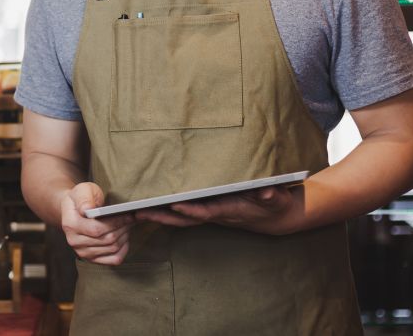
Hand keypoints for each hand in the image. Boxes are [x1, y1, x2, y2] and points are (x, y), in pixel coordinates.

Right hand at [61, 182, 134, 264]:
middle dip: (123, 228)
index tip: (129, 215)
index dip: (116, 223)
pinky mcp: (92, 259)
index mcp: (70, 225)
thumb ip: (84, 198)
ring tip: (128, 225)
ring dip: (124, 236)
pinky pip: (114, 259)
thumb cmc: (82, 198)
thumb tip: (87, 209)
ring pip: (112, 248)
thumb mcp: (82, 190)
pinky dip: (124, 249)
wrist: (75, 209)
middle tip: (132, 218)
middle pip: (107, 240)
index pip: (97, 229)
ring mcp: (83, 252)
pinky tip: (124, 238)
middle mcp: (74, 241)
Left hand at [135, 186, 295, 233]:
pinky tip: (149, 209)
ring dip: (159, 217)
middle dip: (163, 217)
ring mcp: (209, 214)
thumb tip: (267, 192)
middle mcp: (215, 215)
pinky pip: (182, 215)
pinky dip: (166, 213)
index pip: (207, 211)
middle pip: (185, 220)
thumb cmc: (274, 205)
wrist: (273, 218)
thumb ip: (272, 195)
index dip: (191, 210)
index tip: (175, 205)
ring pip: (180, 219)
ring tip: (135, 212)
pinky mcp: (207, 211)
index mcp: (229, 211)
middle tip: (140, 213)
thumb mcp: (277, 199)